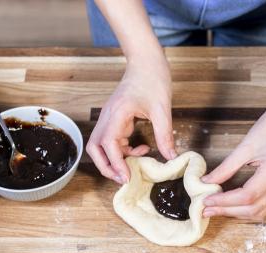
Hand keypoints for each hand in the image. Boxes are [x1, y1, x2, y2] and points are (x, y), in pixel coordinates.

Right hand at [86, 52, 175, 182]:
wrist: (146, 60)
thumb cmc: (153, 78)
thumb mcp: (162, 109)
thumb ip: (165, 135)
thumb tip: (171, 157)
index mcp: (117, 113)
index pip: (108, 144)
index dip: (116, 164)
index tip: (126, 177)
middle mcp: (108, 117)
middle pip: (95, 149)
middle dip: (106, 167)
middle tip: (123, 179)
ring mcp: (109, 118)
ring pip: (101, 146)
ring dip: (113, 161)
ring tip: (131, 169)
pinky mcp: (115, 119)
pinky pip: (112, 141)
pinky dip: (123, 151)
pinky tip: (141, 150)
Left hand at [202, 108, 265, 219]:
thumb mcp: (245, 146)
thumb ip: (225, 167)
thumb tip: (207, 182)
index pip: (247, 196)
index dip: (225, 201)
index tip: (207, 200)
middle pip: (253, 208)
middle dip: (227, 211)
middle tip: (207, 210)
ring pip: (259, 212)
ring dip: (236, 214)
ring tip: (216, 209)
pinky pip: (264, 207)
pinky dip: (246, 210)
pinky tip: (232, 206)